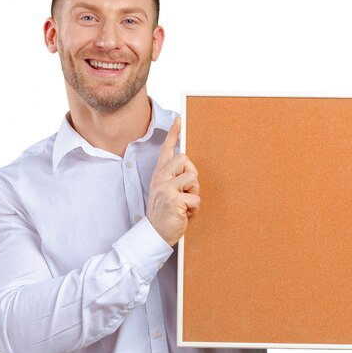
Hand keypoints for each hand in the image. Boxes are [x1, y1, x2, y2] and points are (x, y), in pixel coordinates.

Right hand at [147, 117, 200, 245]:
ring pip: (193, 178)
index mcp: (159, 175)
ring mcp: (165, 188)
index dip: (173, 133)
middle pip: (184, 159)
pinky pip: (196, 198)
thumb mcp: (166, 191)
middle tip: (187, 191)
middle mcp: (160, 178)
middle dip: (192, 175)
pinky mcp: (173, 199)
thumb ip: (174, 179)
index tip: (179, 119)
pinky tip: (185, 214)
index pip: (167, 150)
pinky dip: (195, 209)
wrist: (156, 234)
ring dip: (194, 194)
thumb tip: (190, 170)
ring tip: (185, 205)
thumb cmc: (166, 213)